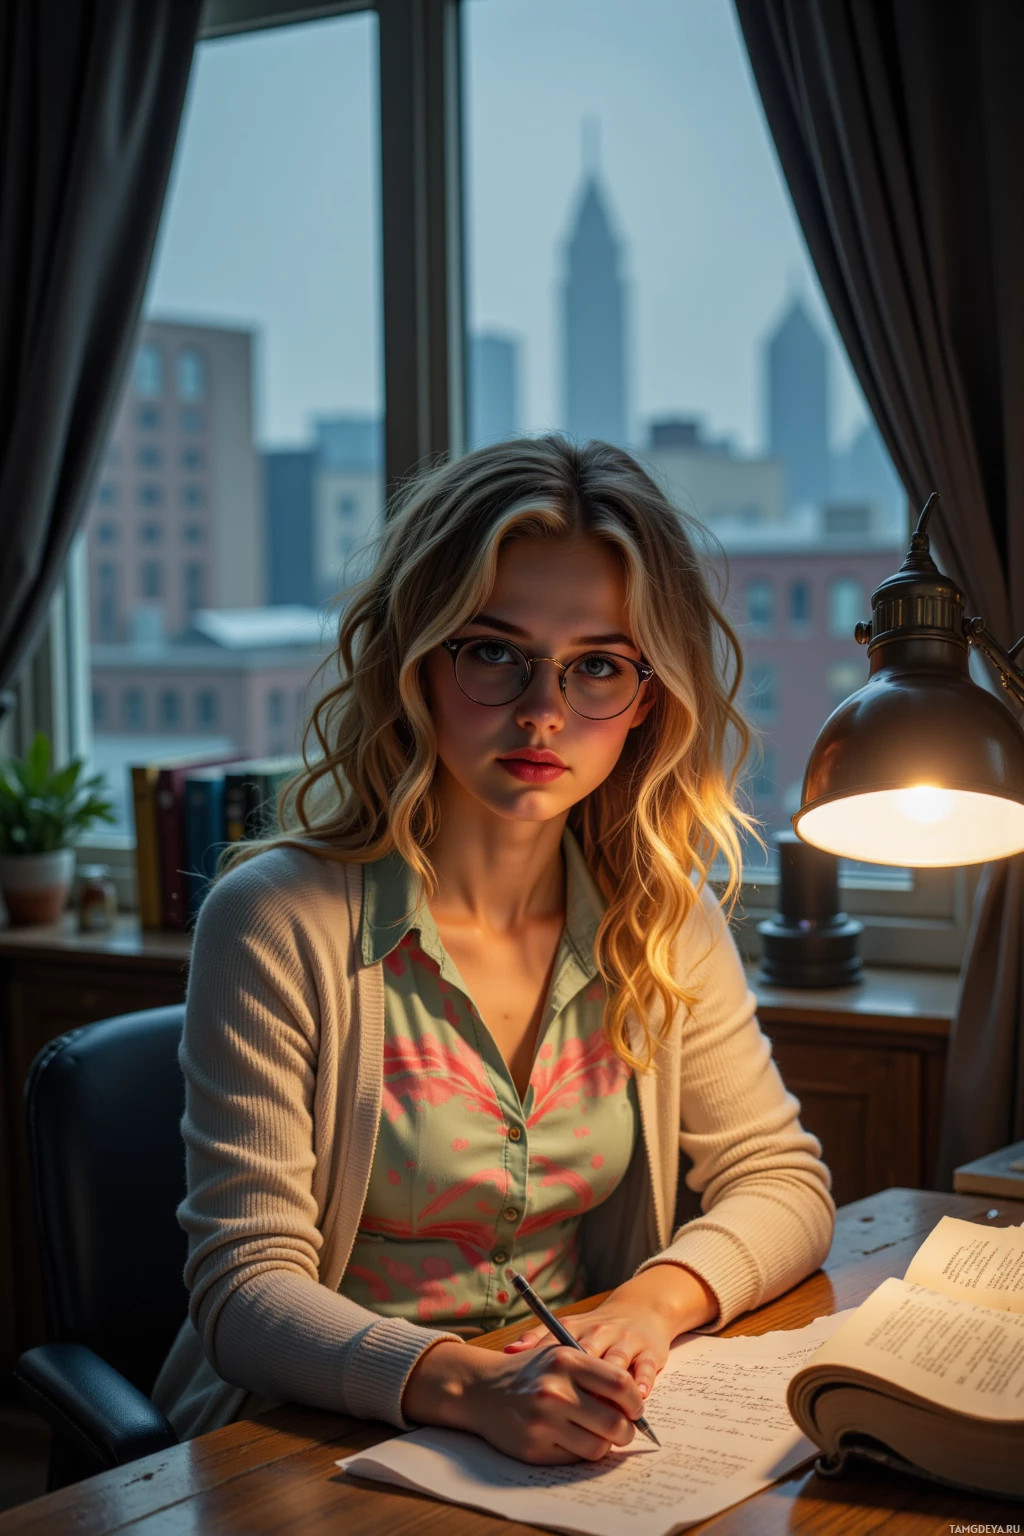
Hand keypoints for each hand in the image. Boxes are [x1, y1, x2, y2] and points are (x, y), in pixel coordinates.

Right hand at [401, 1338, 643, 1464]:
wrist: (481, 1388)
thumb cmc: (530, 1371)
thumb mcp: (559, 1356)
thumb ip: (594, 1373)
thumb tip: (633, 1401)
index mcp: (567, 1360)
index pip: (620, 1384)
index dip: (635, 1400)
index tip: (635, 1408)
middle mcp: (555, 1390)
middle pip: (615, 1421)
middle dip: (626, 1430)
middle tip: (624, 1429)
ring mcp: (544, 1421)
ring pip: (598, 1446)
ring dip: (605, 1445)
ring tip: (598, 1434)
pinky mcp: (534, 1447)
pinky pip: (575, 1459)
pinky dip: (580, 1452)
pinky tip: (572, 1438)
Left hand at [502, 1265, 717, 1399]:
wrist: (640, 1310)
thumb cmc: (596, 1331)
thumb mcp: (567, 1329)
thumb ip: (539, 1340)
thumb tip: (507, 1351)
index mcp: (575, 1329)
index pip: (558, 1346)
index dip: (549, 1369)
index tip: (538, 1394)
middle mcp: (599, 1333)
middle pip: (589, 1357)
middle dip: (582, 1383)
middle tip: (573, 1413)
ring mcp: (626, 1341)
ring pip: (619, 1362)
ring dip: (614, 1387)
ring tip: (609, 1412)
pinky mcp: (650, 1350)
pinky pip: (647, 1366)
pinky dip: (644, 1380)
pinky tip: (640, 1395)